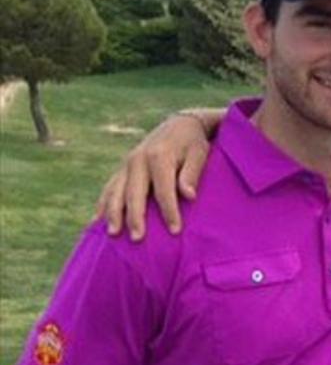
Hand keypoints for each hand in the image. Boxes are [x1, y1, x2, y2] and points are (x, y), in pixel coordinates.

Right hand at [95, 112, 214, 239]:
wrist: (179, 125)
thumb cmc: (193, 144)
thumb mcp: (199, 154)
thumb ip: (191, 174)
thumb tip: (189, 195)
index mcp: (158, 156)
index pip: (163, 190)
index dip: (169, 211)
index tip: (175, 231)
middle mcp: (137, 160)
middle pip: (134, 193)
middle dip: (135, 217)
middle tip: (137, 239)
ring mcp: (126, 165)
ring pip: (116, 192)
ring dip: (113, 213)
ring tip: (113, 234)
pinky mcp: (122, 169)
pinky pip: (109, 188)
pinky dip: (103, 204)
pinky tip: (97, 221)